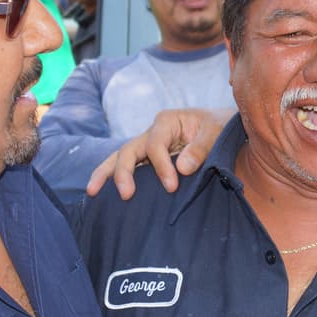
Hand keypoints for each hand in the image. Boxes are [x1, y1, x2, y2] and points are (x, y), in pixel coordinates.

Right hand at [85, 107, 232, 199]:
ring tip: (92, 192)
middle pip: (129, 150)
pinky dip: (112, 177)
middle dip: (124, 172)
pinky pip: (127, 167)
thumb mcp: (217, 133)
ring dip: (105, 174)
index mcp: (168, 121)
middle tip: (126, 195)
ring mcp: (148, 146)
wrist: (224, 130)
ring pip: (120, 158)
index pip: (155, 144)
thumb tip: (182, 168)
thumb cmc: (221, 128)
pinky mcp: (148, 160)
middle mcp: (153, 132)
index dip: (161, 166)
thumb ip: (201, 148)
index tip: (172, 187)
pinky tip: (101, 194)